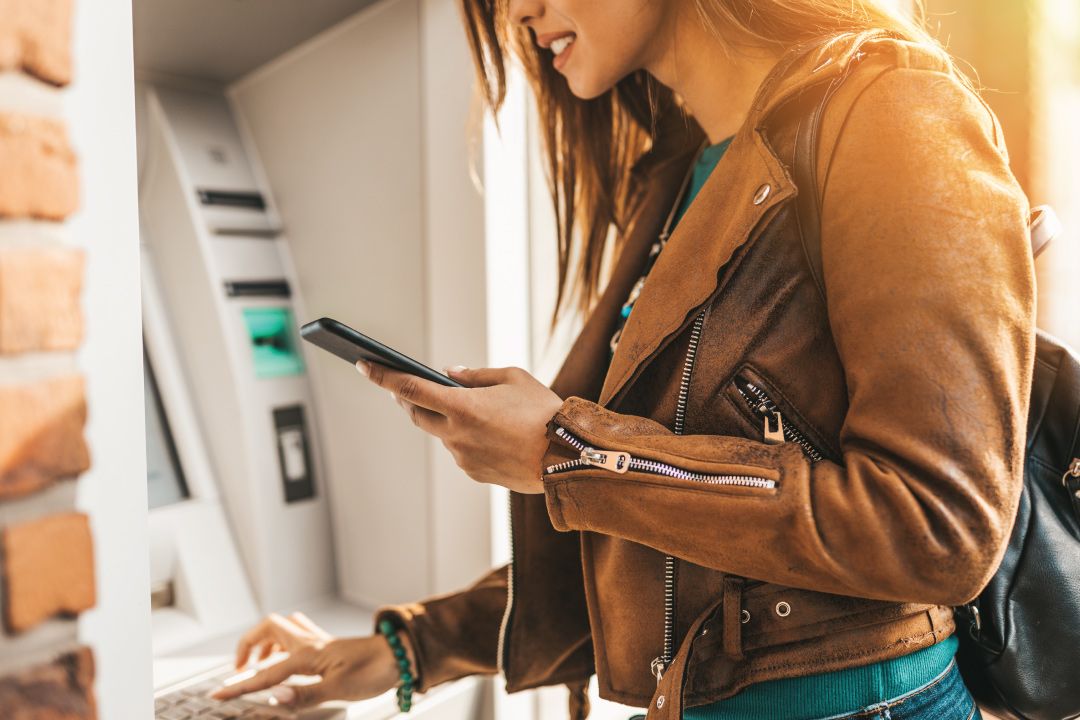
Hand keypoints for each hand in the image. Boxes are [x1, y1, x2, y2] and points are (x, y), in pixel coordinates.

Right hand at [210, 612, 414, 709]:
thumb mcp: (339, 690)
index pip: (265, 673)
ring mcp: (320, 642)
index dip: (240, 686)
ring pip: (284, 628)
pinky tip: (288, 660)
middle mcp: (311, 643)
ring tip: (258, 663)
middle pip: (269, 629)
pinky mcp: (329, 646)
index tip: (219, 693)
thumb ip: (304, 695)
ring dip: (265, 642)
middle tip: (238, 668)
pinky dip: (284, 644)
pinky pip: (298, 636)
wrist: (401, 656)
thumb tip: (276, 698)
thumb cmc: (374, 671)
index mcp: (307, 654)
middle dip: (248, 645)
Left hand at [356, 361, 563, 493]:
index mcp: (462, 406)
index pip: (408, 388)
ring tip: (464, 407)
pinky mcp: (475, 473)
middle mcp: (456, 434)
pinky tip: (487, 432)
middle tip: (403, 386)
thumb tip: (449, 374)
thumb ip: (476, 375)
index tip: (364, 365)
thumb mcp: (513, 378)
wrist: (568, 457)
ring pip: (440, 433)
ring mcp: (463, 457)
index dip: (382, 376)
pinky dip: (464, 437)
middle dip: (407, 398)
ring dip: (442, 419)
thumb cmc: (544, 412)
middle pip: (416, 414)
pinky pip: (460, 451)